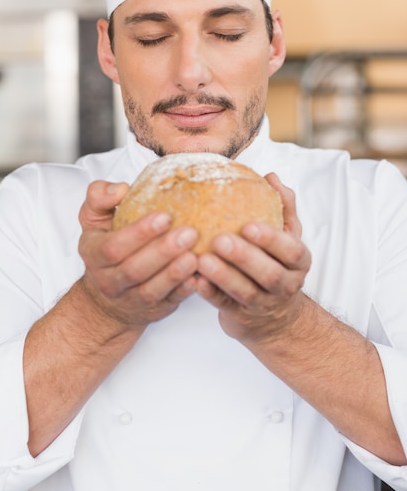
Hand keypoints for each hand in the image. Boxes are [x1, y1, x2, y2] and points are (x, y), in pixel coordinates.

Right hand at [78, 180, 198, 331]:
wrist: (107, 299)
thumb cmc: (107, 248)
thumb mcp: (95, 220)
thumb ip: (100, 198)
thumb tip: (120, 190)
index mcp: (94, 254)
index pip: (113, 246)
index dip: (139, 233)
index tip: (164, 216)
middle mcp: (110, 280)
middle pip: (134, 269)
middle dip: (163, 251)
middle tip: (190, 232)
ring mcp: (131, 299)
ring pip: (151, 290)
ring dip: (174, 273)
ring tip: (195, 255)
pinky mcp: (153, 311)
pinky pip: (168, 303)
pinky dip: (183, 291)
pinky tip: (198, 277)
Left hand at [195, 173, 310, 344]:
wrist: (274, 317)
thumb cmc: (276, 263)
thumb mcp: (288, 236)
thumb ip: (283, 207)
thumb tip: (271, 177)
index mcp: (298, 262)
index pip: (290, 251)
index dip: (271, 240)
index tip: (248, 226)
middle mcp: (285, 284)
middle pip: (268, 274)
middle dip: (244, 257)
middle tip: (220, 240)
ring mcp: (263, 303)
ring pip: (245, 292)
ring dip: (223, 276)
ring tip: (202, 260)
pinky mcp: (240, 315)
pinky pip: (224, 306)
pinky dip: (210, 294)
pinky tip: (195, 280)